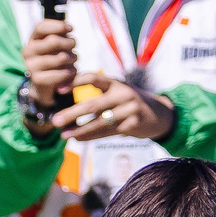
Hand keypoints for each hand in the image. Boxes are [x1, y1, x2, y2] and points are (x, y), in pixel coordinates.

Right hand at [21, 17, 78, 113]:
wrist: (45, 87)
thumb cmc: (54, 61)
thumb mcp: (56, 46)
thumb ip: (60, 35)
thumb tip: (68, 28)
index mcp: (32, 40)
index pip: (41, 27)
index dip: (58, 26)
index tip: (71, 28)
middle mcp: (28, 51)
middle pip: (54, 41)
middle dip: (69, 43)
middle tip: (74, 48)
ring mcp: (31, 66)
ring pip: (61, 57)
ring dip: (73, 58)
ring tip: (73, 61)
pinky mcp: (38, 80)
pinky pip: (61, 73)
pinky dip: (70, 72)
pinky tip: (70, 72)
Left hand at [56, 75, 176, 143]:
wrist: (160, 115)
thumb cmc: (131, 104)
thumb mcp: (118, 93)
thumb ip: (99, 97)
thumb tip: (68, 107)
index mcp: (115, 83)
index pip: (92, 78)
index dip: (75, 82)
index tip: (59, 89)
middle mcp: (122, 94)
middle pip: (92, 104)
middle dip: (72, 113)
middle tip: (55, 121)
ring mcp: (129, 110)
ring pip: (99, 122)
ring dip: (79, 130)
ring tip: (64, 135)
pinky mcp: (133, 124)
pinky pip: (108, 132)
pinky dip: (91, 136)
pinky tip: (78, 139)